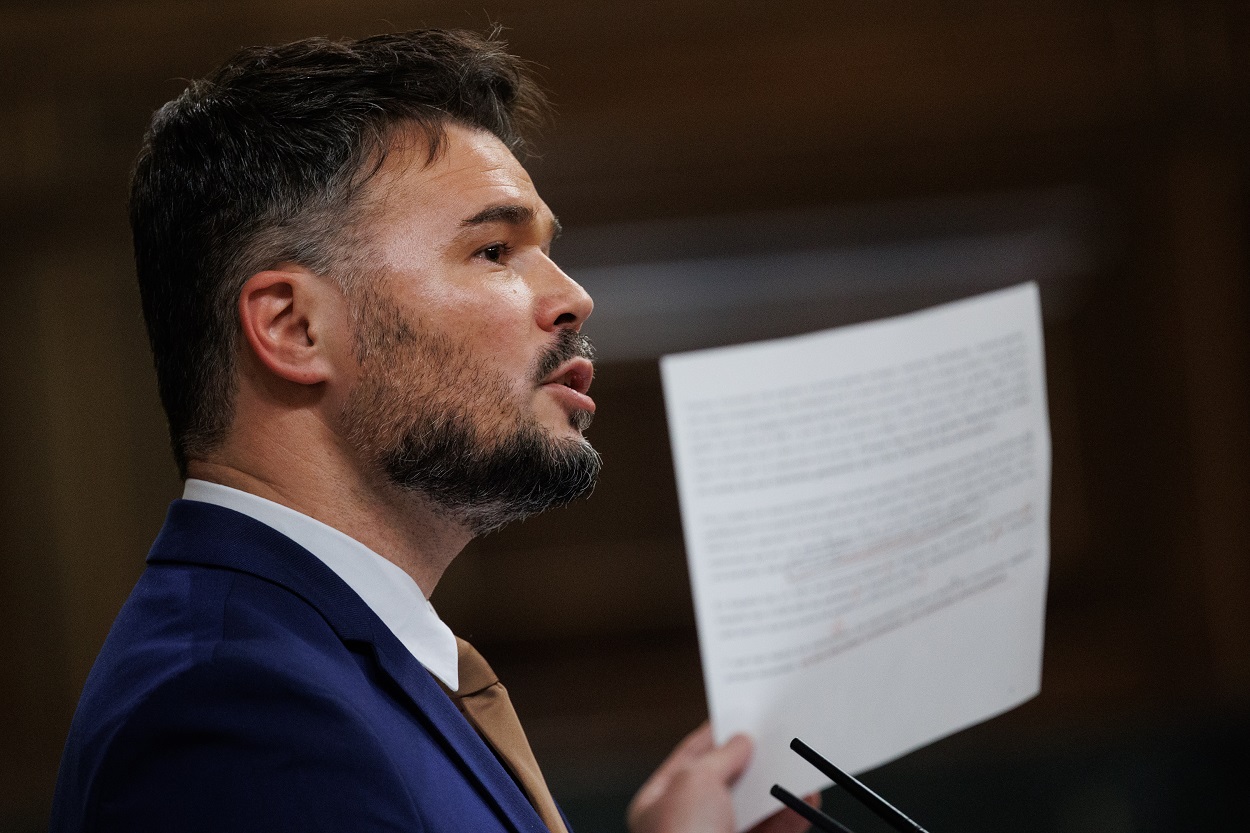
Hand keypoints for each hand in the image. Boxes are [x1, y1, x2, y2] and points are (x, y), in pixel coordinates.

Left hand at [627, 723, 819, 832]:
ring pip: (752, 812)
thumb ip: (721, 757)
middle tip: (775, 738)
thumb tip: (740, 742)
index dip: (713, 737)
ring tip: (798, 766)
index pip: (688, 760)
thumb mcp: (696, 781)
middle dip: (750, 763)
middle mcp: (685, 826)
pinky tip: (805, 799)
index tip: (738, 718)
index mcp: (657, 804)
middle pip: (724, 785)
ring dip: (776, 790)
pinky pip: (771, 832)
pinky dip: (788, 817)